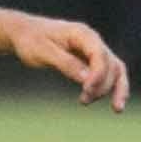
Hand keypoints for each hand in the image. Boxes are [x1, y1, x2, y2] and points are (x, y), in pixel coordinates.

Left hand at [9, 15, 129, 110]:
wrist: (24, 33)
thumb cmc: (31, 40)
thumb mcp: (43, 51)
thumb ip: (65, 63)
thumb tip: (86, 79)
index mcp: (81, 33)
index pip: (99, 54)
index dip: (98, 74)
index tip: (86, 90)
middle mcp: (92, 40)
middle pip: (110, 64)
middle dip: (101, 85)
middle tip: (83, 101)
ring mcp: (94, 50)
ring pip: (115, 69)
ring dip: (115, 89)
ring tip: (110, 108)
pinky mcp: (92, 60)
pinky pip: (110, 74)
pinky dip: (115, 88)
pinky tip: (117, 106)